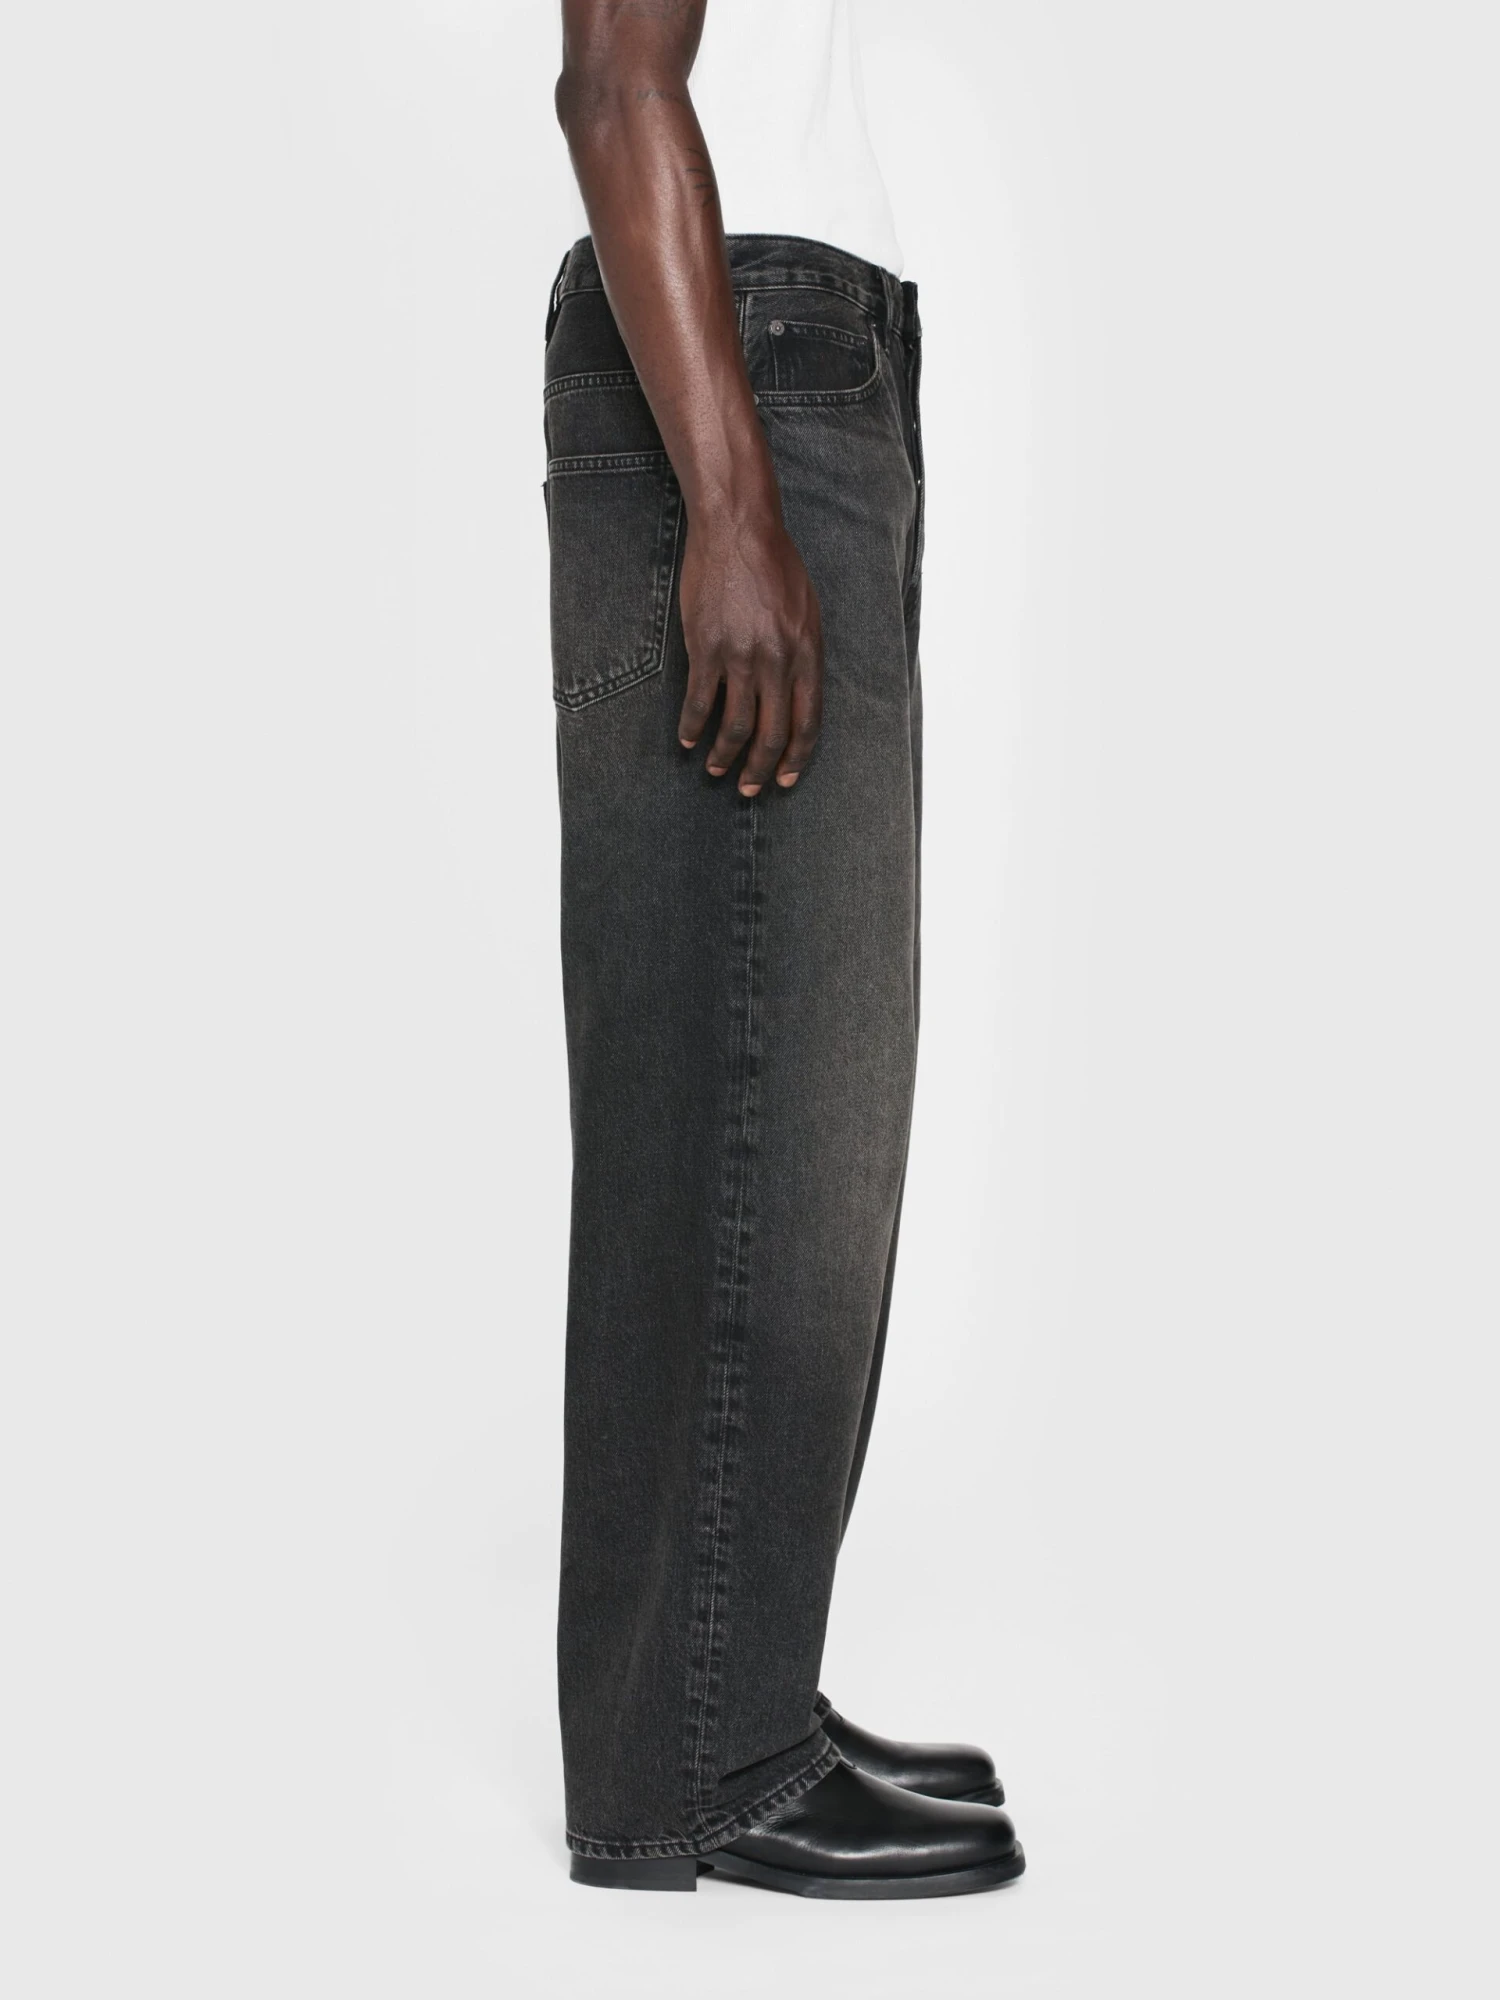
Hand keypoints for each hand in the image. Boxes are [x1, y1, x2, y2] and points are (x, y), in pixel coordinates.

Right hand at [677, 509, 823, 795]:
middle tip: (750, 788)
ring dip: (725, 755)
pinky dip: (692, 726)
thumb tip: (798, 694)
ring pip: (735, 725)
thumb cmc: (776, 564)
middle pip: (771, 733)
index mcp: (808, 654)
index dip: (796, 757)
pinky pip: (699, 700)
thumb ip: (804, 654)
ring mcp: (741, 656)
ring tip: (716, 769)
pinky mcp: (706, 647)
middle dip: (760, 769)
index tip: (785, 778)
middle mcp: (778, 661)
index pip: (808, 723)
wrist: (738, 530)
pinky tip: (687, 739)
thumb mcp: (807, 610)